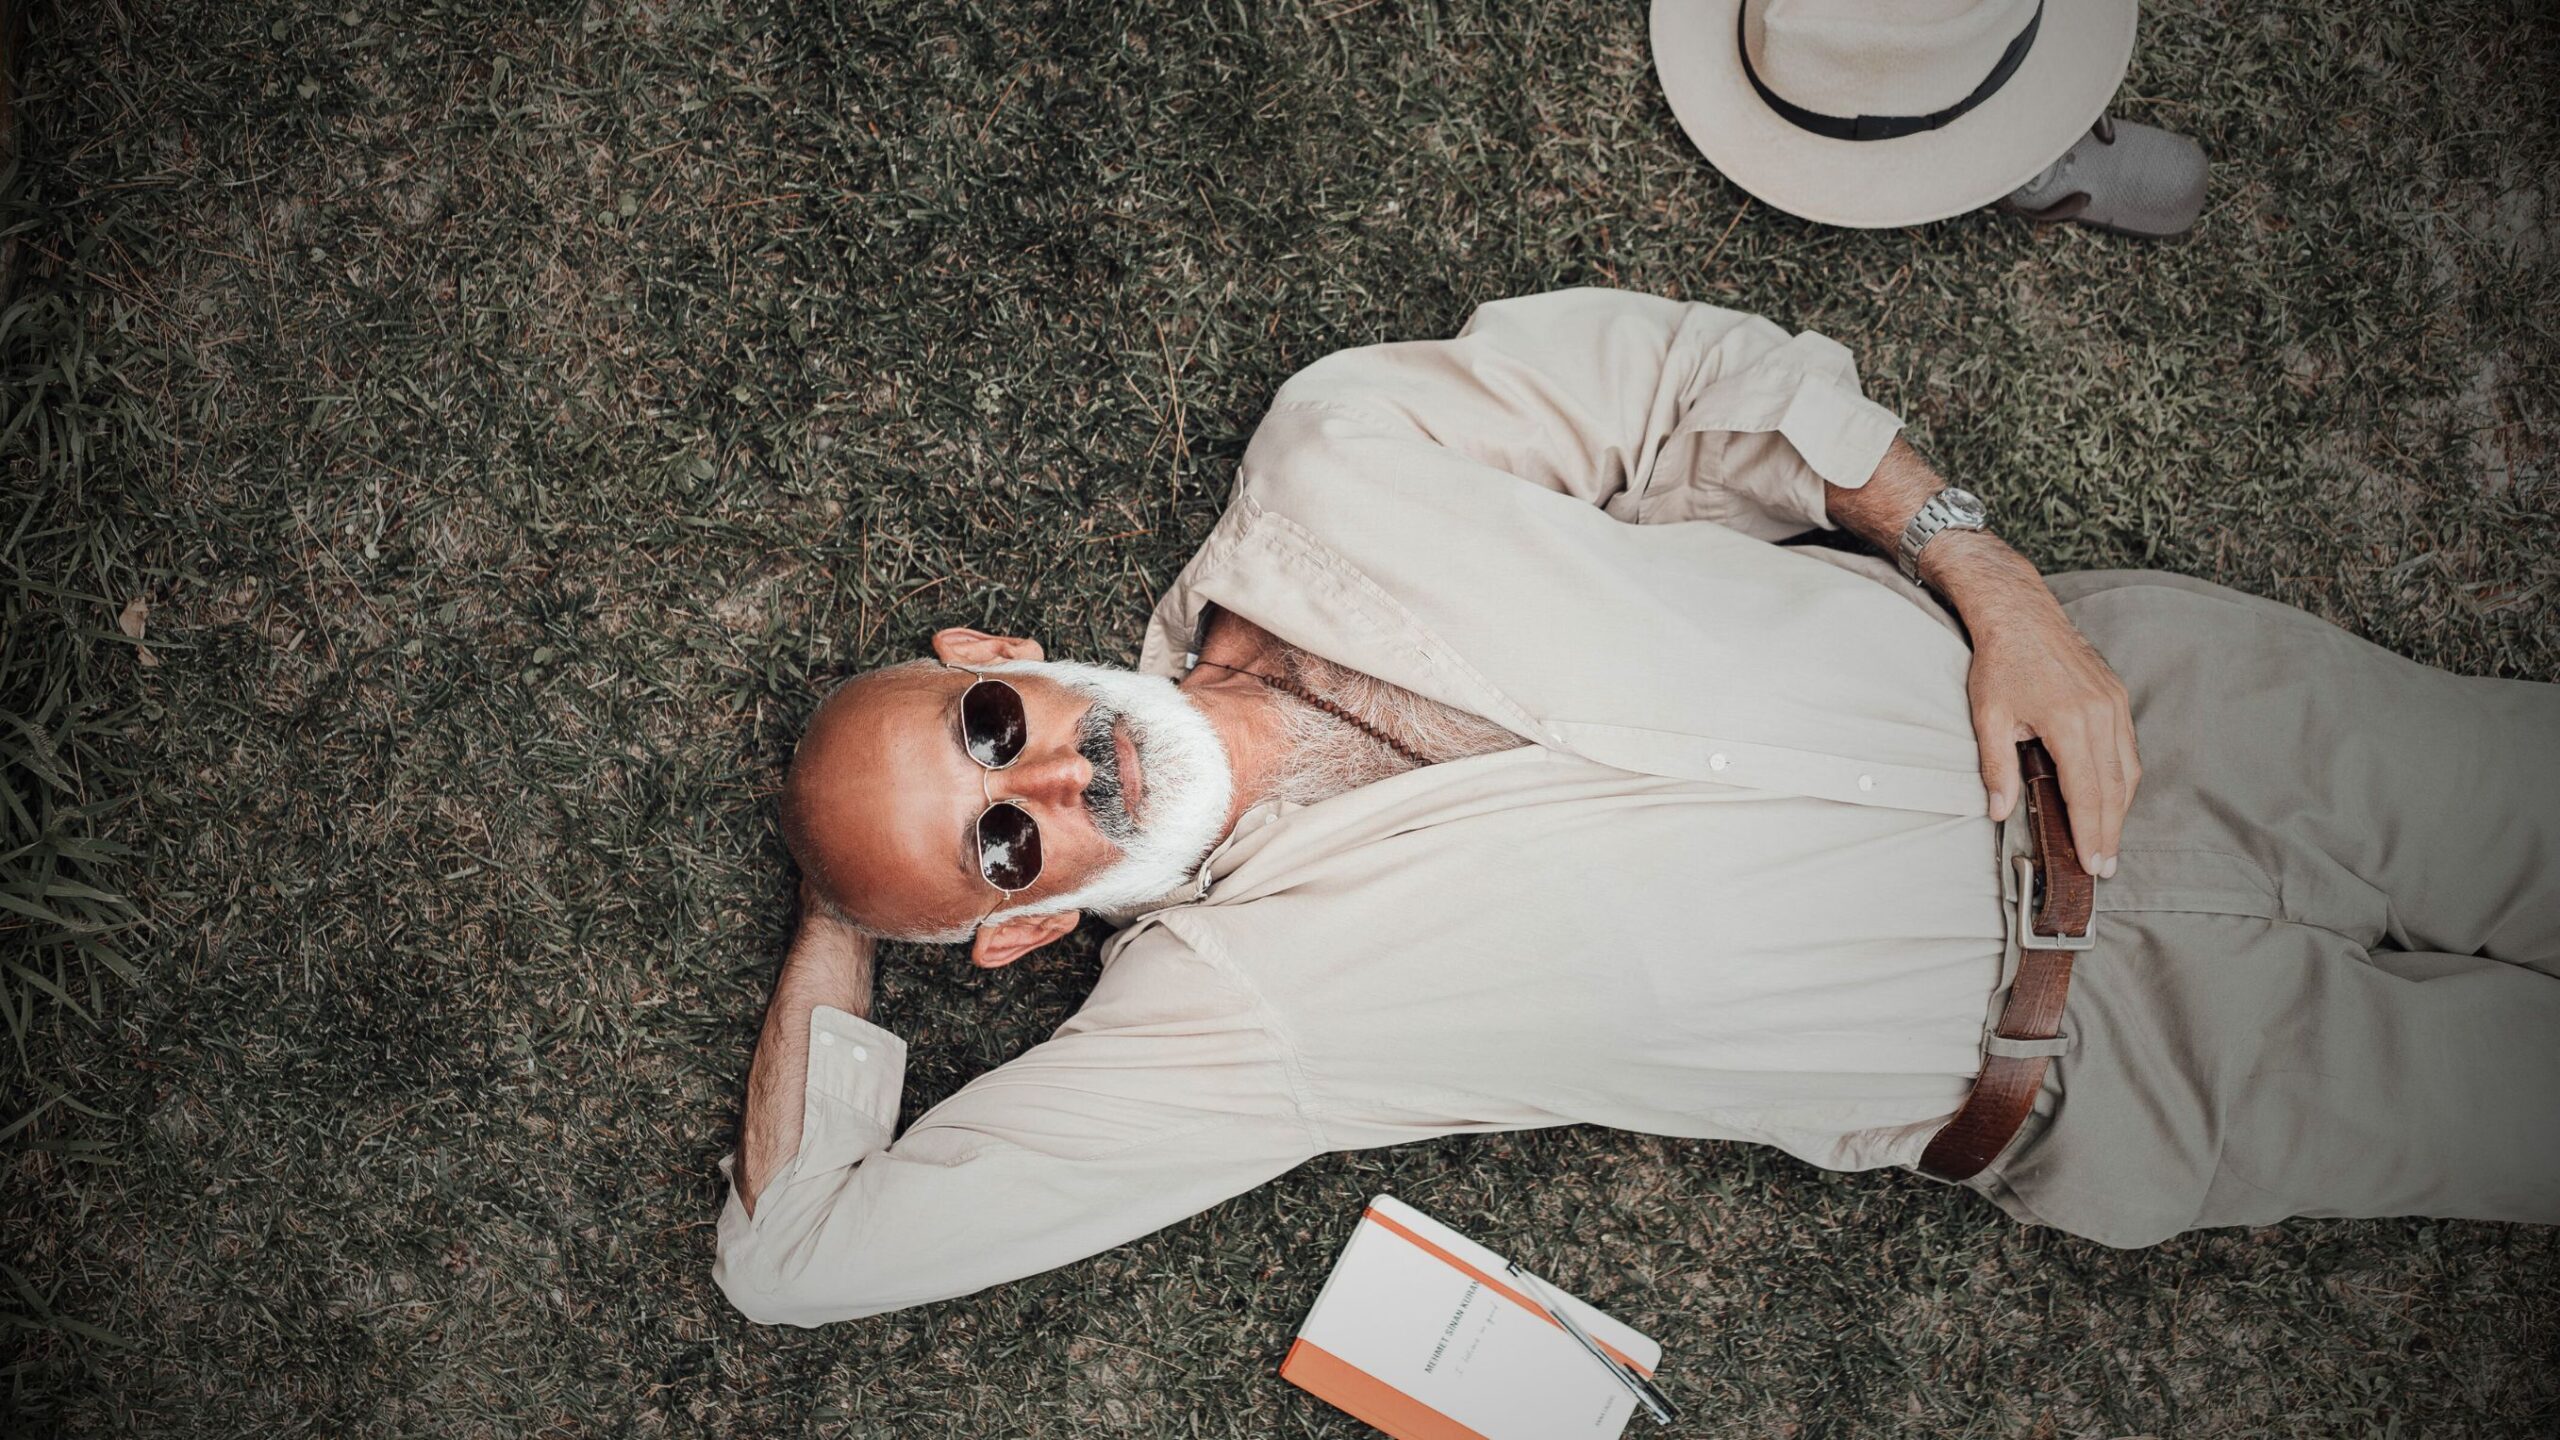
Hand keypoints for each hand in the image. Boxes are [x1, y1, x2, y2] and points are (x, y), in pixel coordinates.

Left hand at [1962, 580, 2140, 876]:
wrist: (2021, 614)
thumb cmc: (2001, 662)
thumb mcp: (1988, 716)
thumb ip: (1996, 768)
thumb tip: (1999, 812)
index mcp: (2070, 722)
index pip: (2087, 792)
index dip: (2091, 832)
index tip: (2094, 864)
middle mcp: (2101, 715)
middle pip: (2114, 788)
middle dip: (2110, 831)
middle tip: (2106, 866)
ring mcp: (2114, 704)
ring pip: (2128, 769)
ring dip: (2121, 809)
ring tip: (2109, 841)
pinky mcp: (2117, 697)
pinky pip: (2128, 747)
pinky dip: (2123, 778)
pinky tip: (2113, 798)